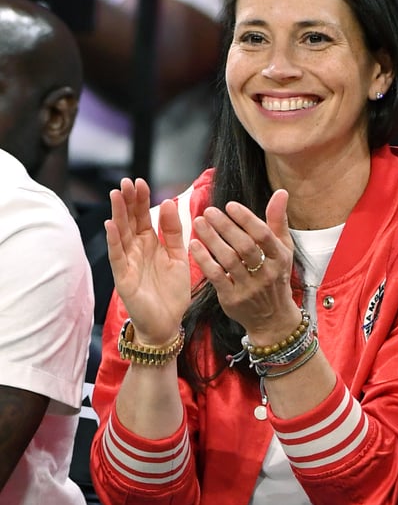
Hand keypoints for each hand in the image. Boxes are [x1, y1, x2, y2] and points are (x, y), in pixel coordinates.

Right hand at [105, 178, 192, 342]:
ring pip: (121, 234)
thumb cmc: (172, 292)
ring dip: (118, 214)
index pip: (143, 217)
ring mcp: (128, 262)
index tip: (142, 182)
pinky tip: (111, 225)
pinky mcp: (123, 277)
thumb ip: (174, 232)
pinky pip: (117, 256)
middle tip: (127, 182)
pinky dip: (114, 240)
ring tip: (116, 195)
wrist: (168, 322)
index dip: (142, 200)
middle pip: (130, 221)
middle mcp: (137, 250)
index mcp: (151, 244)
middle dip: (128, 201)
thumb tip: (170, 203)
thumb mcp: (179, 257)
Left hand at [189, 189, 299, 341]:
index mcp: (280, 258)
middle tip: (208, 211)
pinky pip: (217, 276)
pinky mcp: (233, 299)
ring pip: (229, 260)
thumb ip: (278, 221)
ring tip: (198, 223)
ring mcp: (250, 287)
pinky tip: (194, 245)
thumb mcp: (283, 250)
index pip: (263, 235)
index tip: (230, 205)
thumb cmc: (276, 276)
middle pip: (245, 246)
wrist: (273, 318)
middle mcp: (267, 273)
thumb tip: (281, 192)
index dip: (246, 219)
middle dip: (225, 227)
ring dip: (212, 240)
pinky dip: (204, 260)